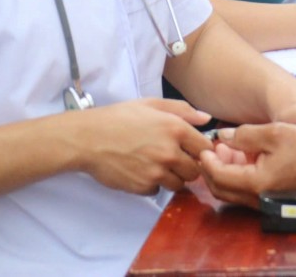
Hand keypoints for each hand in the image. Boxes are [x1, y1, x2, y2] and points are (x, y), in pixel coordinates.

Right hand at [75, 98, 212, 194]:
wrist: (88, 138)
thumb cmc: (119, 118)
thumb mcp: (152, 104)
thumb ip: (183, 110)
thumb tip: (207, 119)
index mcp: (176, 129)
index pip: (206, 148)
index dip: (200, 150)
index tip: (191, 150)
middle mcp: (170, 152)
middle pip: (195, 170)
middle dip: (187, 166)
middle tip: (172, 159)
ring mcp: (157, 172)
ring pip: (179, 184)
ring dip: (172, 178)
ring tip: (155, 165)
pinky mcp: (143, 187)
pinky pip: (158, 191)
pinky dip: (153, 185)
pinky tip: (141, 172)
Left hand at [200, 123, 295, 207]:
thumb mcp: (276, 132)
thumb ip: (245, 135)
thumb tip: (223, 136)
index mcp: (256, 183)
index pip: (217, 176)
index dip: (207, 160)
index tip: (205, 145)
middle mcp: (259, 199)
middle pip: (222, 190)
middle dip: (213, 169)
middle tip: (215, 149)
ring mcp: (269, 203)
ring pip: (236, 192)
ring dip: (228, 173)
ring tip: (233, 149)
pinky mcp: (278, 201)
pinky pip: (251, 193)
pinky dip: (243, 178)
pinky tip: (253, 158)